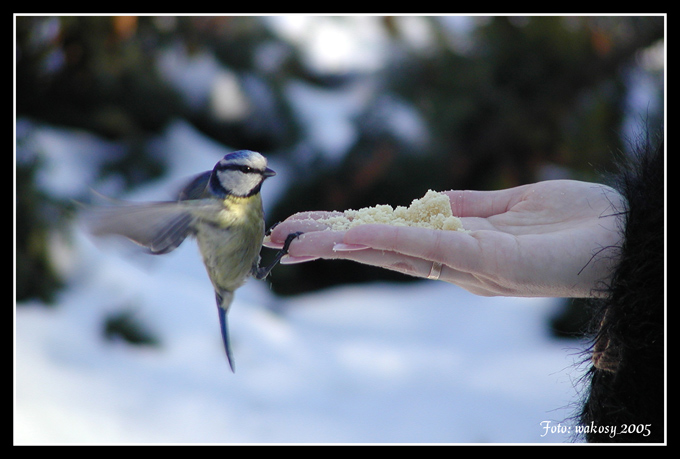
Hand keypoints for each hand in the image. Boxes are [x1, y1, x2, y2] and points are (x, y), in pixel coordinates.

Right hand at [266, 180, 623, 297]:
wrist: (625, 238)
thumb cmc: (574, 221)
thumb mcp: (510, 207)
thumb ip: (464, 209)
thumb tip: (425, 202)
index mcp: (456, 247)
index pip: (389, 238)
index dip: (345, 232)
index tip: (305, 225)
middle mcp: (454, 264)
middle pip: (379, 250)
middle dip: (325, 244)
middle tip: (277, 239)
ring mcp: (468, 267)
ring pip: (391, 254)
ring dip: (340, 246)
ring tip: (294, 242)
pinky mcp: (489, 263)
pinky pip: (427, 250)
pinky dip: (384, 241)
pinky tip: (346, 237)